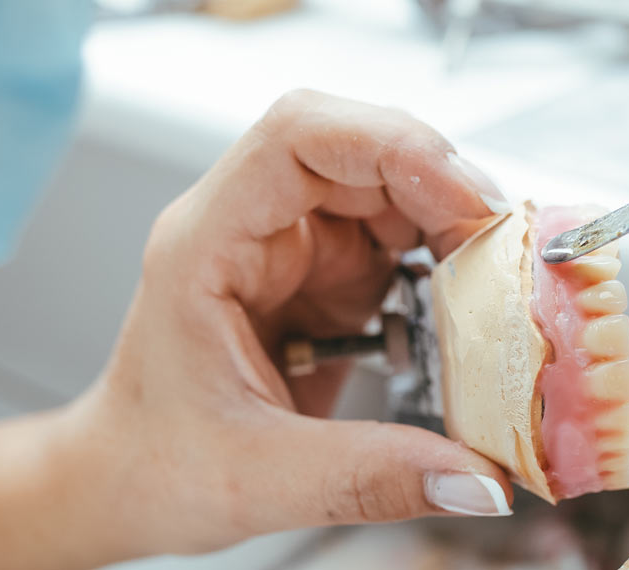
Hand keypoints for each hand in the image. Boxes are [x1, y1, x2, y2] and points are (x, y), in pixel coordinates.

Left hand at [57, 90, 515, 557]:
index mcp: (207, 245)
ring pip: (390, 191)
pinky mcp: (325, 279)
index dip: (389, 146)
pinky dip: (444, 265)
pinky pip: (399, 242)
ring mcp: (292, 248)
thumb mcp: (262, 481)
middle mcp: (251, 228)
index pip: (296, 139)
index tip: (461, 196)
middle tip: (501, 247)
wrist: (127, 486)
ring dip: (451, 225)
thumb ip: (372, 478)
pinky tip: (469, 305)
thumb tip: (477, 482)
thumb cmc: (152, 464)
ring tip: (495, 281)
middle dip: (442, 186)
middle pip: (360, 152)